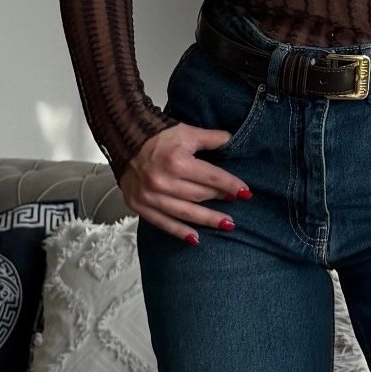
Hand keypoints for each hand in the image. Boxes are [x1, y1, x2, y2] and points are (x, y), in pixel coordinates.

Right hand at [119, 124, 250, 240]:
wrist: (124, 139)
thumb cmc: (159, 136)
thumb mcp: (187, 132)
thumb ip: (212, 138)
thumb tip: (232, 141)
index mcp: (176, 161)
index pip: (212, 177)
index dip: (231, 185)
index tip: (246, 192)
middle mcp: (162, 181)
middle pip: (200, 195)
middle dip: (220, 199)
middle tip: (235, 204)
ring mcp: (150, 196)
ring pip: (185, 213)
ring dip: (208, 220)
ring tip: (227, 225)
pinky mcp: (139, 205)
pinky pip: (163, 223)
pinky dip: (180, 232)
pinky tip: (196, 239)